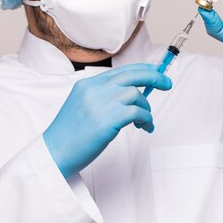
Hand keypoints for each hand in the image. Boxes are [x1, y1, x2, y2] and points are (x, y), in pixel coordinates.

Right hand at [43, 63, 171, 177]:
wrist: (55, 153)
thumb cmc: (71, 135)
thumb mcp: (83, 107)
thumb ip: (103, 97)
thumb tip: (132, 95)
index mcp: (87, 84)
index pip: (121, 70)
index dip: (142, 70)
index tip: (156, 74)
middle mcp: (94, 89)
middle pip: (132, 74)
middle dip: (154, 77)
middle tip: (167, 83)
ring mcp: (100, 103)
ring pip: (136, 94)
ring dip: (146, 108)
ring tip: (144, 122)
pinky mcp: (108, 119)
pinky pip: (137, 112)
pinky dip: (146, 119)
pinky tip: (144, 127)